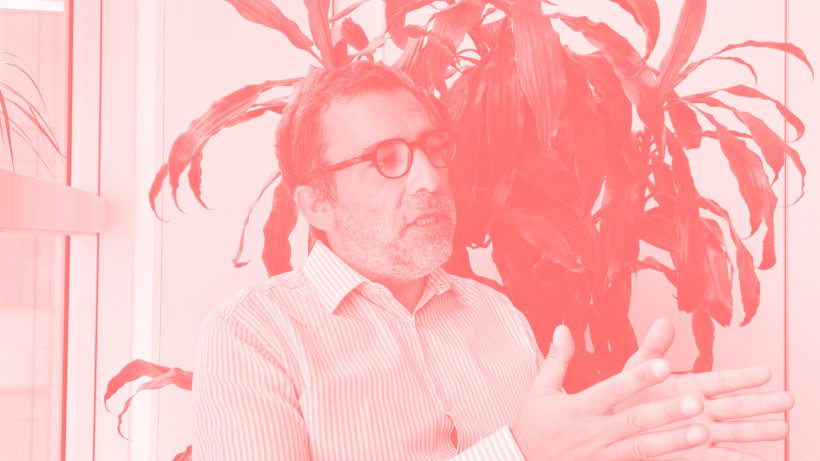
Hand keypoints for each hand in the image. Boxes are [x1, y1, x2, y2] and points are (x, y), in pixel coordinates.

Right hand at [511, 325, 709, 460]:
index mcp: (579, 408)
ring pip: (642, 448)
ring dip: (673, 441)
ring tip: (703, 432)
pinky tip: (687, 457)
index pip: (613, 390)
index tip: (663, 364)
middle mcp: (593, 432)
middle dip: (666, 412)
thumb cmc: (534, 426)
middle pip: (634, 421)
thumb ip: (557, 360)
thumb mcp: (539, 390)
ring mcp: (602, 455)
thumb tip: (562, 328)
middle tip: (696, 402)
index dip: (638, 378)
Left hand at [616, 318, 793, 460]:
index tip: (765, 372)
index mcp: (690, 387)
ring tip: (782, 429)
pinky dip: (737, 459)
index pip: (720, 380)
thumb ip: (652, 349)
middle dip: (761, 404)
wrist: (614, 428)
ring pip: (734, 431)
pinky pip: (718, 458)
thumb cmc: (628, 396)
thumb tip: (663, 321)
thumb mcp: (637, 370)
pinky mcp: (692, 454)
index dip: (741, 377)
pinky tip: (759, 460)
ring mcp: (699, 433)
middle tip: (788, 400)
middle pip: (736, 406)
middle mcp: (700, 410)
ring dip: (757, 431)